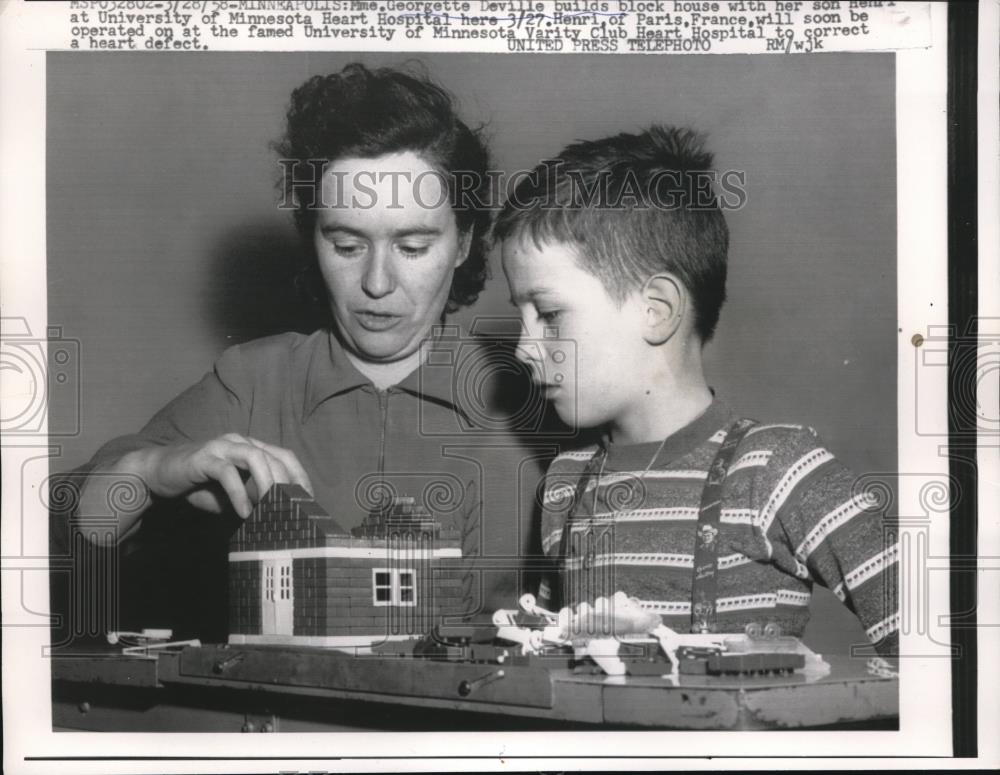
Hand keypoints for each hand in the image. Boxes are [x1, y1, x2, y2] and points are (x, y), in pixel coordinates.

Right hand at [126, 433, 312, 517]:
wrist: (157, 474)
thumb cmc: (198, 485)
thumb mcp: (231, 496)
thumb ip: (252, 499)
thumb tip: (276, 517)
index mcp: (250, 447)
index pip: (285, 456)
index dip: (300, 476)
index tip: (309, 501)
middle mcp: (239, 441)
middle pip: (275, 457)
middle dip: (288, 483)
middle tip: (293, 509)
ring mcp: (222, 446)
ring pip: (255, 457)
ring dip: (268, 483)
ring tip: (272, 507)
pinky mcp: (204, 457)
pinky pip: (227, 472)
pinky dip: (239, 493)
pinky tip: (244, 512)